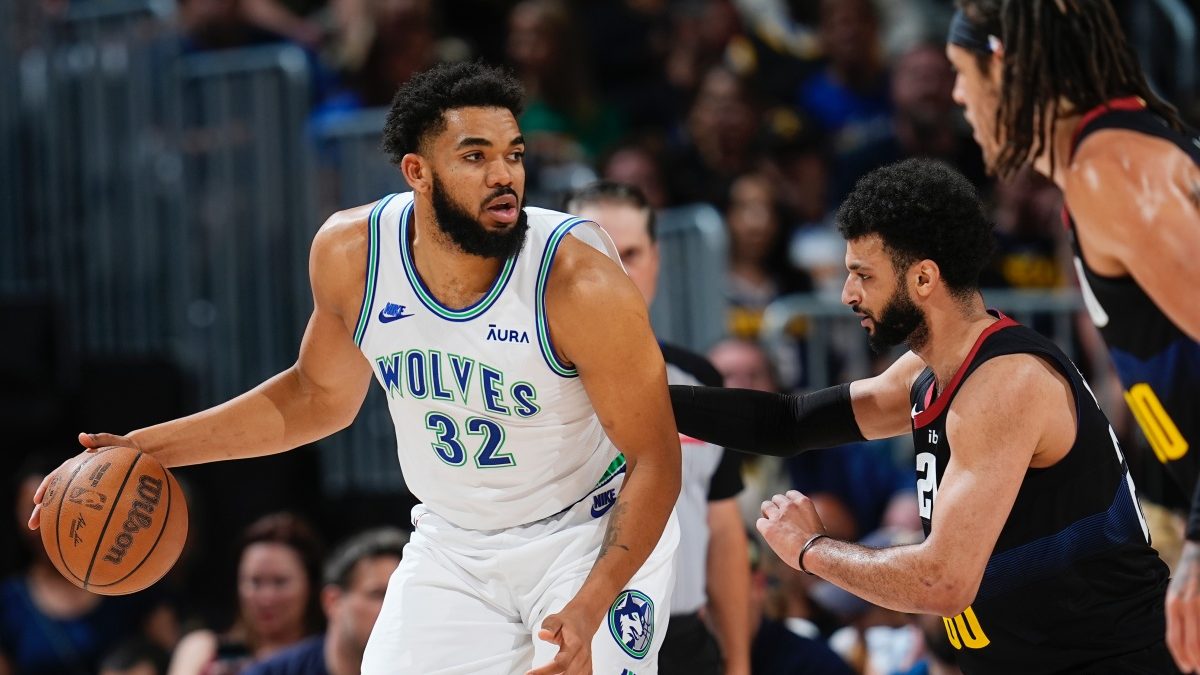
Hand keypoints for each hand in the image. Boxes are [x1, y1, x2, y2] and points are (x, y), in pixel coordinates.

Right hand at [27, 433, 140, 529]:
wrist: (141, 458)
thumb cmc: (127, 449)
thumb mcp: (115, 442)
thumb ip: (100, 438)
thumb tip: (82, 436)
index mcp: (76, 467)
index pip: (55, 478)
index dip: (44, 489)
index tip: (37, 501)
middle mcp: (77, 481)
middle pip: (54, 497)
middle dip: (41, 511)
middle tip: (32, 526)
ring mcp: (87, 492)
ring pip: (65, 508)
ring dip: (54, 522)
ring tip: (46, 537)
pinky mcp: (99, 500)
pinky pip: (87, 513)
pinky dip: (81, 524)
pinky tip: (79, 539)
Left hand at [527, 603, 596, 674]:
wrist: (583, 620)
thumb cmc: (567, 622)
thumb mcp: (555, 620)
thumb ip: (549, 627)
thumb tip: (542, 634)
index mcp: (575, 644)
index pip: (560, 663)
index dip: (545, 671)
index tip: (530, 673)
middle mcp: (583, 656)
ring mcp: (587, 663)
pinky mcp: (587, 668)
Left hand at [757, 490, 825, 572]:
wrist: (813, 553)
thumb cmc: (818, 545)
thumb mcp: (818, 524)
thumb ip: (807, 520)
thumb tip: (805, 525)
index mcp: (803, 503)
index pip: (790, 494)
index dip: (787, 503)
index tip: (788, 511)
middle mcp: (789, 505)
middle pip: (776, 498)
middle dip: (777, 507)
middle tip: (778, 519)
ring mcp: (778, 516)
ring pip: (766, 506)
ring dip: (767, 513)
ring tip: (771, 525)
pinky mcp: (768, 527)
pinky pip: (760, 522)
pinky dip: (764, 528)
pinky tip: (770, 536)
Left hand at [1168, 541, 1199, 672]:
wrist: (1199, 549)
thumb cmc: (1191, 575)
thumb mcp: (1178, 593)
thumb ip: (1179, 613)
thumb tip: (1183, 640)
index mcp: (1173, 605)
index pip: (1174, 639)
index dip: (1181, 657)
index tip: (1188, 669)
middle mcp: (1185, 604)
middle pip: (1190, 642)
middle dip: (1196, 660)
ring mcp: (1199, 601)